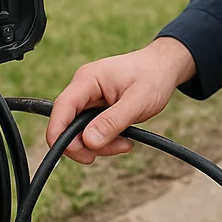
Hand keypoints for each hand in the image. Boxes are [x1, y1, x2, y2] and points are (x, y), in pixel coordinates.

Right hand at [46, 37, 195, 164]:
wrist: (163, 68)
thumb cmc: (153, 76)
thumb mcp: (138, 102)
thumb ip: (112, 122)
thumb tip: (89, 141)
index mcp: (87, 79)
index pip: (62, 108)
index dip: (58, 133)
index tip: (72, 154)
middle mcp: (83, 89)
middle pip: (68, 126)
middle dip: (89, 144)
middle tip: (118, 148)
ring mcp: (88, 99)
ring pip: (81, 133)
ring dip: (101, 145)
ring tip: (126, 143)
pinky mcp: (95, 109)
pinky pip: (91, 131)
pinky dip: (105, 141)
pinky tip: (123, 139)